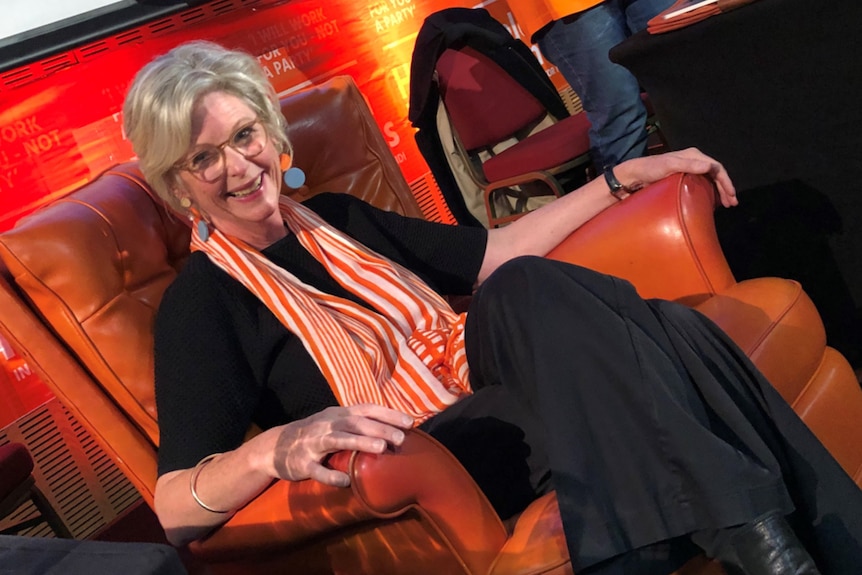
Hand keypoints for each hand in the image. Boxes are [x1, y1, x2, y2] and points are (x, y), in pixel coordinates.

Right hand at [265, 404, 413, 486]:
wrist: (274, 447)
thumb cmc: (314, 434)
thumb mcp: (335, 422)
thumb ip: (359, 424)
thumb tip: (394, 428)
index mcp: (338, 415)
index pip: (367, 410)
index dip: (388, 414)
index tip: (410, 422)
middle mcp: (327, 425)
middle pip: (356, 423)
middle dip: (379, 428)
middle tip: (401, 438)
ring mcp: (313, 443)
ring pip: (338, 440)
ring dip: (360, 442)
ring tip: (381, 448)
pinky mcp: (302, 463)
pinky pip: (317, 470)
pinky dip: (330, 475)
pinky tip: (345, 481)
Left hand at [615, 148, 737, 207]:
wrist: (633, 176)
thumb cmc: (650, 170)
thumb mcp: (668, 166)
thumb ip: (688, 165)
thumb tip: (710, 166)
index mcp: (693, 155)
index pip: (716, 168)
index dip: (726, 182)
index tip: (731, 196)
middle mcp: (693, 160)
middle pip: (715, 174)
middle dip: (725, 188)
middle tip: (731, 203)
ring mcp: (688, 169)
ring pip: (710, 179)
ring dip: (719, 191)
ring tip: (725, 205)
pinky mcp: (683, 178)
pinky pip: (702, 184)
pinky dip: (709, 192)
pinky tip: (711, 202)